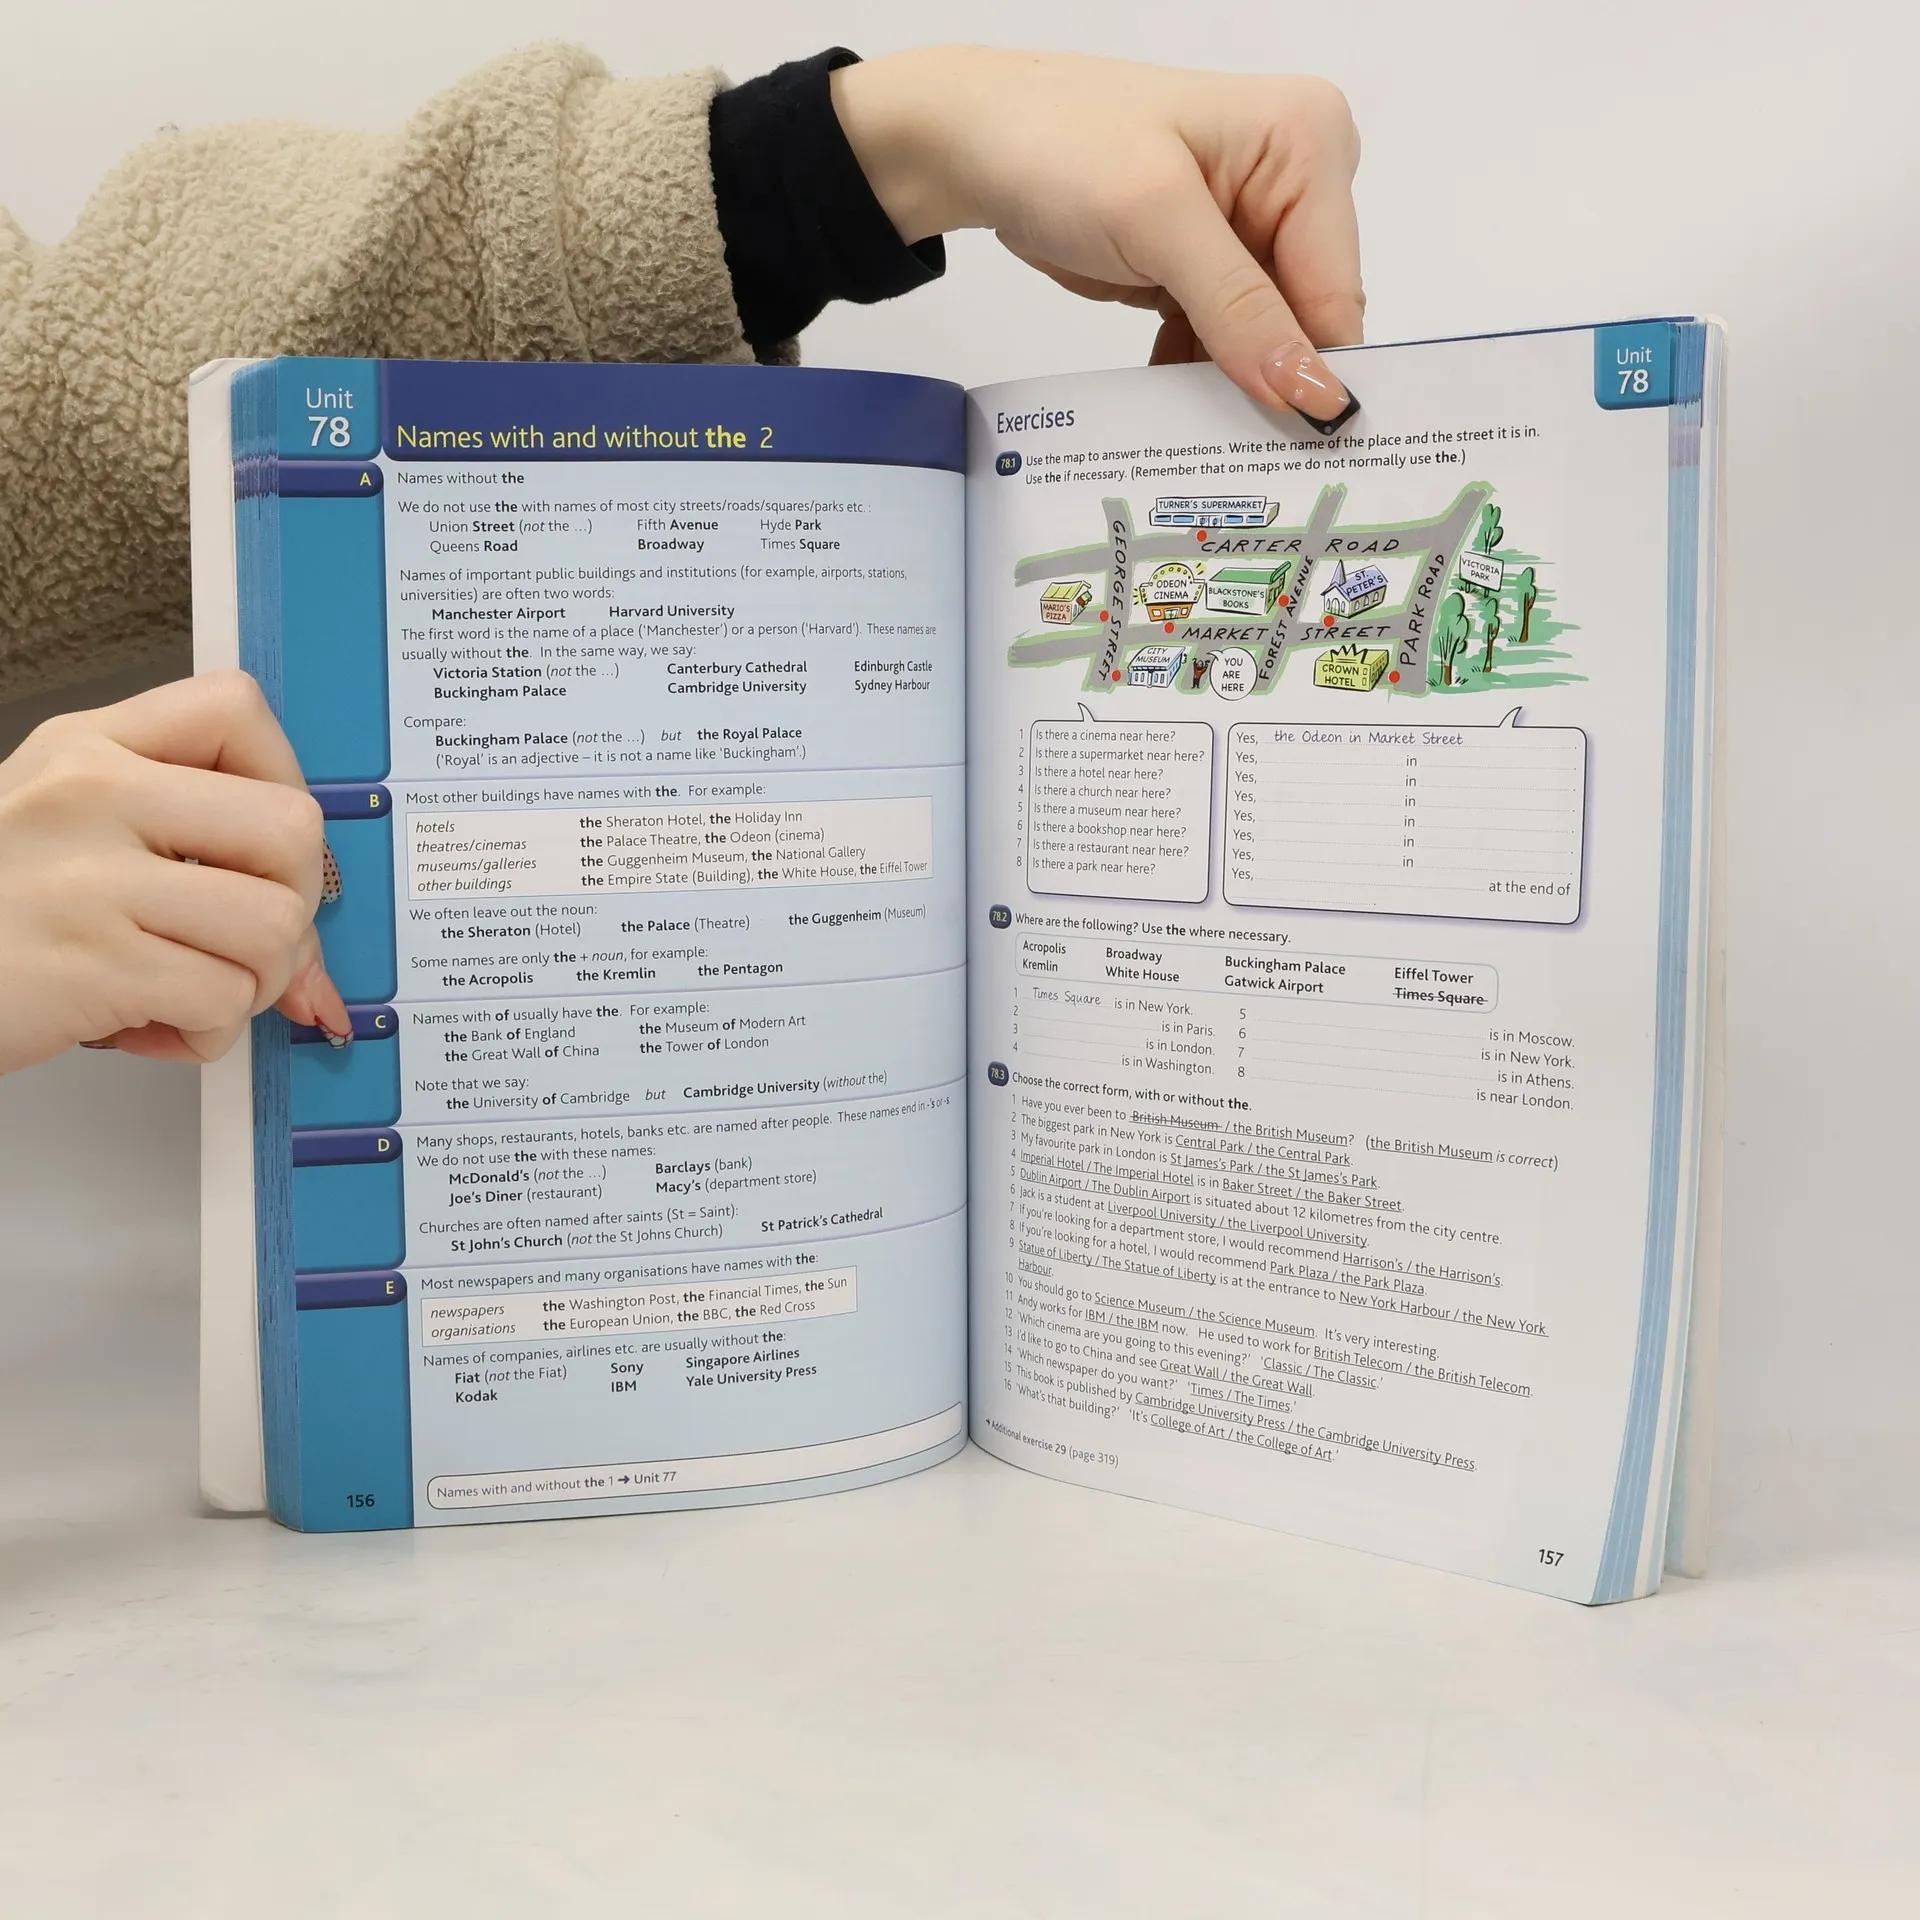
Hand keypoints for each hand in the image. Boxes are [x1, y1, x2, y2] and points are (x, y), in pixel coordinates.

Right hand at [0, 671, 349, 1073]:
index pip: (236, 710)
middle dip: (292, 905)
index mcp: (89, 747)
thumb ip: (199, 867)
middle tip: (236, 938)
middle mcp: (90, 795)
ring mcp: (90, 878)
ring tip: (191, 988)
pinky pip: (224, 999)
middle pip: (291, 828)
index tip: (255, 844)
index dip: (282, 783)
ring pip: (275, 925)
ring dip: (254, 982)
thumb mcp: (76, 843)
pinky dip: (205, 1031)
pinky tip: (149, 1022)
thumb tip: (318, 974)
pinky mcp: (93, 963)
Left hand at [834, 48, 1364, 426]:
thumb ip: (1239, 308)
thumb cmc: (1060, 144)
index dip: (1321, 368)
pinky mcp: (1210, 266)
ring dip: (1235, 386)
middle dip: (1276, 380)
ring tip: (1206, 440)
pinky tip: (1177, 409)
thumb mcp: (1155, 220)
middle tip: (1253, 460)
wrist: (980, 145)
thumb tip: (1311, 390)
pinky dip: (1201, 375)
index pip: (1335, 285)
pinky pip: (1227, 340)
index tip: (1305, 449)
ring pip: (1267, 338)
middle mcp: (1295, 181)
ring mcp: (1251, 228)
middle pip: (1308, 315)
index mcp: (1308, 143)